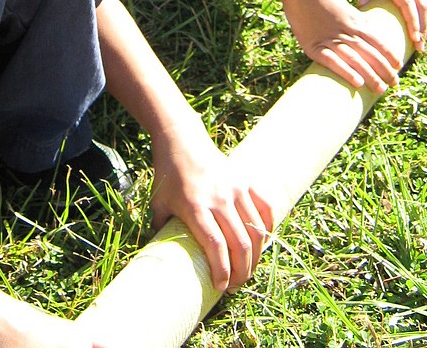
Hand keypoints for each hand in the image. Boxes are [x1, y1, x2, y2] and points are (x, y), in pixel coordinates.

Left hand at [150, 121, 271, 291]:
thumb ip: (161, 230)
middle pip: (240, 244)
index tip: (220, 287)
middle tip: (235, 284)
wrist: (181, 139)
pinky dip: (268, 228)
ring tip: (247, 270)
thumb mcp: (158, 203)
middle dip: (241, 272)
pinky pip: (265, 208)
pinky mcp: (245, 181)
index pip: (216, 246)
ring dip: (256, 256)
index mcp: (195, 206)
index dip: (222, 271)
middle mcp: (219, 198)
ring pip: (256, 231)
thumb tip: (162, 258)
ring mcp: (235, 188)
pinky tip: (261, 242)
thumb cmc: (168, 174)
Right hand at [279, 0, 401, 92]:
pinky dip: (346, 71)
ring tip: (381, 89)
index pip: (377, 41)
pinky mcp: (314, 45)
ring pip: (355, 59)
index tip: (399, 67)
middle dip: (384, 70)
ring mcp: (330, 38)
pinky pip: (333, 61)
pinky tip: (357, 83)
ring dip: (370, 75)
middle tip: (395, 84)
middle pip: (370, 53)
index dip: (390, 55)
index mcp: (355, 21)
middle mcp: (346, 31)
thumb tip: (368, 31)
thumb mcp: (344, 7)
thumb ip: (356, 20)